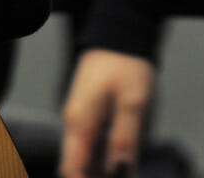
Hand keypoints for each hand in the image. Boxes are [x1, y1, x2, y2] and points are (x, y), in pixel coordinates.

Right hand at [59, 48, 155, 177]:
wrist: (116, 38)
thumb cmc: (123, 66)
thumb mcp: (131, 103)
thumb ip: (124, 139)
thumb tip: (119, 171)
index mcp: (80, 123)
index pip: (71, 168)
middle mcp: (74, 125)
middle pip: (75, 165)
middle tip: (121, 177)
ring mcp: (80, 121)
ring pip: (84, 158)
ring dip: (100, 172)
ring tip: (123, 172)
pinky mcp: (88, 118)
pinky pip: (91, 147)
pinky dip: (103, 161)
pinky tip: (120, 165)